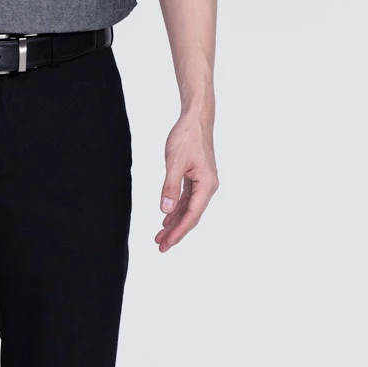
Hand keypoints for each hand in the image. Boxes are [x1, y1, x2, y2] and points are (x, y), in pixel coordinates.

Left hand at [155, 111, 218, 252]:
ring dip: (174, 224)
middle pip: (191, 216)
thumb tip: (166, 210)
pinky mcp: (196, 179)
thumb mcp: (175, 162)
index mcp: (206, 185)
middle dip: (175, 233)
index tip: (166, 244)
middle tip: (160, 247)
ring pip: (187, 210)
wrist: (196, 118)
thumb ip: (170, 187)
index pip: (191, 215)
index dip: (178, 232)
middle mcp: (207, 187)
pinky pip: (186, 200)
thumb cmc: (187, 137)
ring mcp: (202, 183)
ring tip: (160, 237)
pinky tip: (166, 219)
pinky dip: (176, 211)